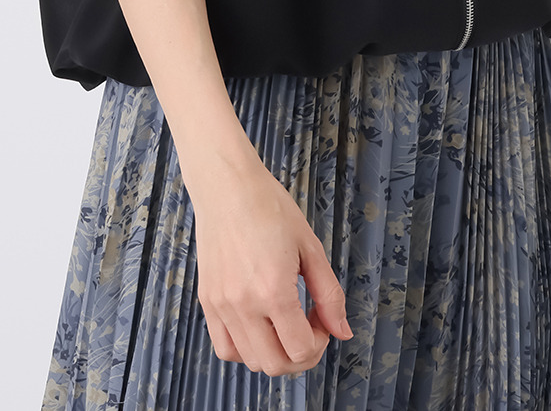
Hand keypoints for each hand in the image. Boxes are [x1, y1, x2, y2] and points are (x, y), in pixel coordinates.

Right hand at [189, 153, 354, 375]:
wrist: (227, 186)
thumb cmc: (268, 207)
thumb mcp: (310, 246)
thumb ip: (329, 294)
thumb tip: (342, 331)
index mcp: (273, 290)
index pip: (301, 350)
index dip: (320, 342)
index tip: (321, 319)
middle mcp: (244, 305)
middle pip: (276, 365)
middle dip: (300, 355)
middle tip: (307, 327)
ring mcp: (222, 305)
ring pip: (250, 361)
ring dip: (274, 354)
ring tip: (283, 323)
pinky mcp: (208, 301)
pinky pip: (225, 348)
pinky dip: (245, 350)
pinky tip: (258, 326)